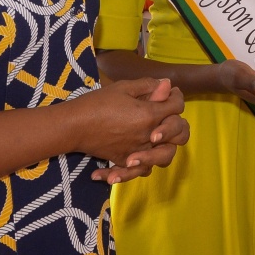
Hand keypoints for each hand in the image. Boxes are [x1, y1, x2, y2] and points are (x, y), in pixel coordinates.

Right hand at [72, 77, 188, 183]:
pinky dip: (142, 166)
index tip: (169, 93)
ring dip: (165, 147)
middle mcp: (148, 135)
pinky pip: (142, 170)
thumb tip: (167, 84)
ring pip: (165, 156)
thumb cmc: (98, 103)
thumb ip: (148, 86)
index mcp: (150, 114)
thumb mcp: (123, 88)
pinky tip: (138, 157)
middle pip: (180, 133)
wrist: (74, 126)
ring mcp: (138, 151)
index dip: (176, 97)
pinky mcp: (124, 161)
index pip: (177, 106)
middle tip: (167, 116)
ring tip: (157, 139)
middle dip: (178, 123)